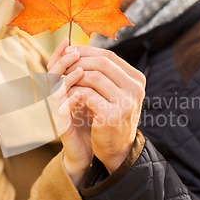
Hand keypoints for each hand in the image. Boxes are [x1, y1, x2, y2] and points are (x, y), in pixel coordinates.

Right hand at [47, 38, 91, 184]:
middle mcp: (55, 99)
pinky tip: (80, 95)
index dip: (59, 53)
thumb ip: (90, 80)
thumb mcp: (91, 96)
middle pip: (50, 75)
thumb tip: (98, 57)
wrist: (89, 150)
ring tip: (80, 70)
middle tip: (74, 51)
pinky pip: (59, 112)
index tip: (68, 39)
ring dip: (65, 79)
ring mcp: (55, 113)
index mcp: (61, 90)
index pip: (55, 66)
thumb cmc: (90, 122)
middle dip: (61, 61)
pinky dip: (68, 102)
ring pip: (53, 91)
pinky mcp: (59, 127)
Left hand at [64, 45, 145, 173]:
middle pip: (102, 63)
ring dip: (73, 76)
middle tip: (62, 65)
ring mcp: (126, 102)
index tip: (69, 51)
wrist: (117, 151)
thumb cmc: (111, 118)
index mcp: (137, 80)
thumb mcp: (113, 93)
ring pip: (93, 77)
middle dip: (78, 61)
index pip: (109, 57)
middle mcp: (135, 89)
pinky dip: (74, 92)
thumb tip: (75, 48)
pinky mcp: (112, 115)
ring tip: (62, 79)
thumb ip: (103, 74)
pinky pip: (87, 94)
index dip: (87, 51)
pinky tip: (66, 94)